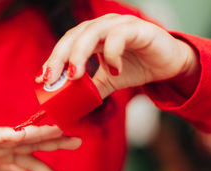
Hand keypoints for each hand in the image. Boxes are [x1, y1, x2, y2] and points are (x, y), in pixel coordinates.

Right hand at [0, 113, 81, 170]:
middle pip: (33, 143)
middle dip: (55, 142)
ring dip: (36, 134)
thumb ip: (7, 168)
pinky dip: (2, 134)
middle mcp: (5, 144)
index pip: (33, 162)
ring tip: (55, 131)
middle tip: (78, 140)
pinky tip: (14, 134)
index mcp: (8, 152)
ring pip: (17, 135)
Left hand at [36, 13, 199, 97]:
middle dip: (59, 57)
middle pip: (73, 36)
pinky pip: (118, 37)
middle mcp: (102, 27)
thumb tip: (69, 105)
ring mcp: (118, 25)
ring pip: (91, 33)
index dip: (52, 60)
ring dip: (79, 55)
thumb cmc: (135, 67)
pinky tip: (113, 70)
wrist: (167, 65)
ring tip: (75, 76)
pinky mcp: (137, 28)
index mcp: (91, 37)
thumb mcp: (107, 81)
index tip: (42, 79)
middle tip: (51, 78)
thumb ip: (89, 88)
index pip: (66, 45)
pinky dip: (111, 54)